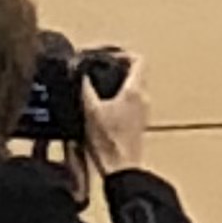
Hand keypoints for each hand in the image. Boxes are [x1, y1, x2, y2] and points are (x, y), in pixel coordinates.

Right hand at [82, 58, 151, 176]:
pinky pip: (131, 102)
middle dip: (116, 67)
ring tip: (98, 85)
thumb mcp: (89, 111)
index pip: (139, 60)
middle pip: (135, 72)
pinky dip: (118, 98)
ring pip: (133, 87)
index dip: (122, 53)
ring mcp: (143, 112)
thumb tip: (77, 71)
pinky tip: (101, 107)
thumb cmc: (109, 144)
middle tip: (99, 68)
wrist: (121, 169)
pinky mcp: (138, 123)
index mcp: (135, 92)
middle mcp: (143, 99)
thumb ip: (84, 88)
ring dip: (117, 83)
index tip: (107, 56)